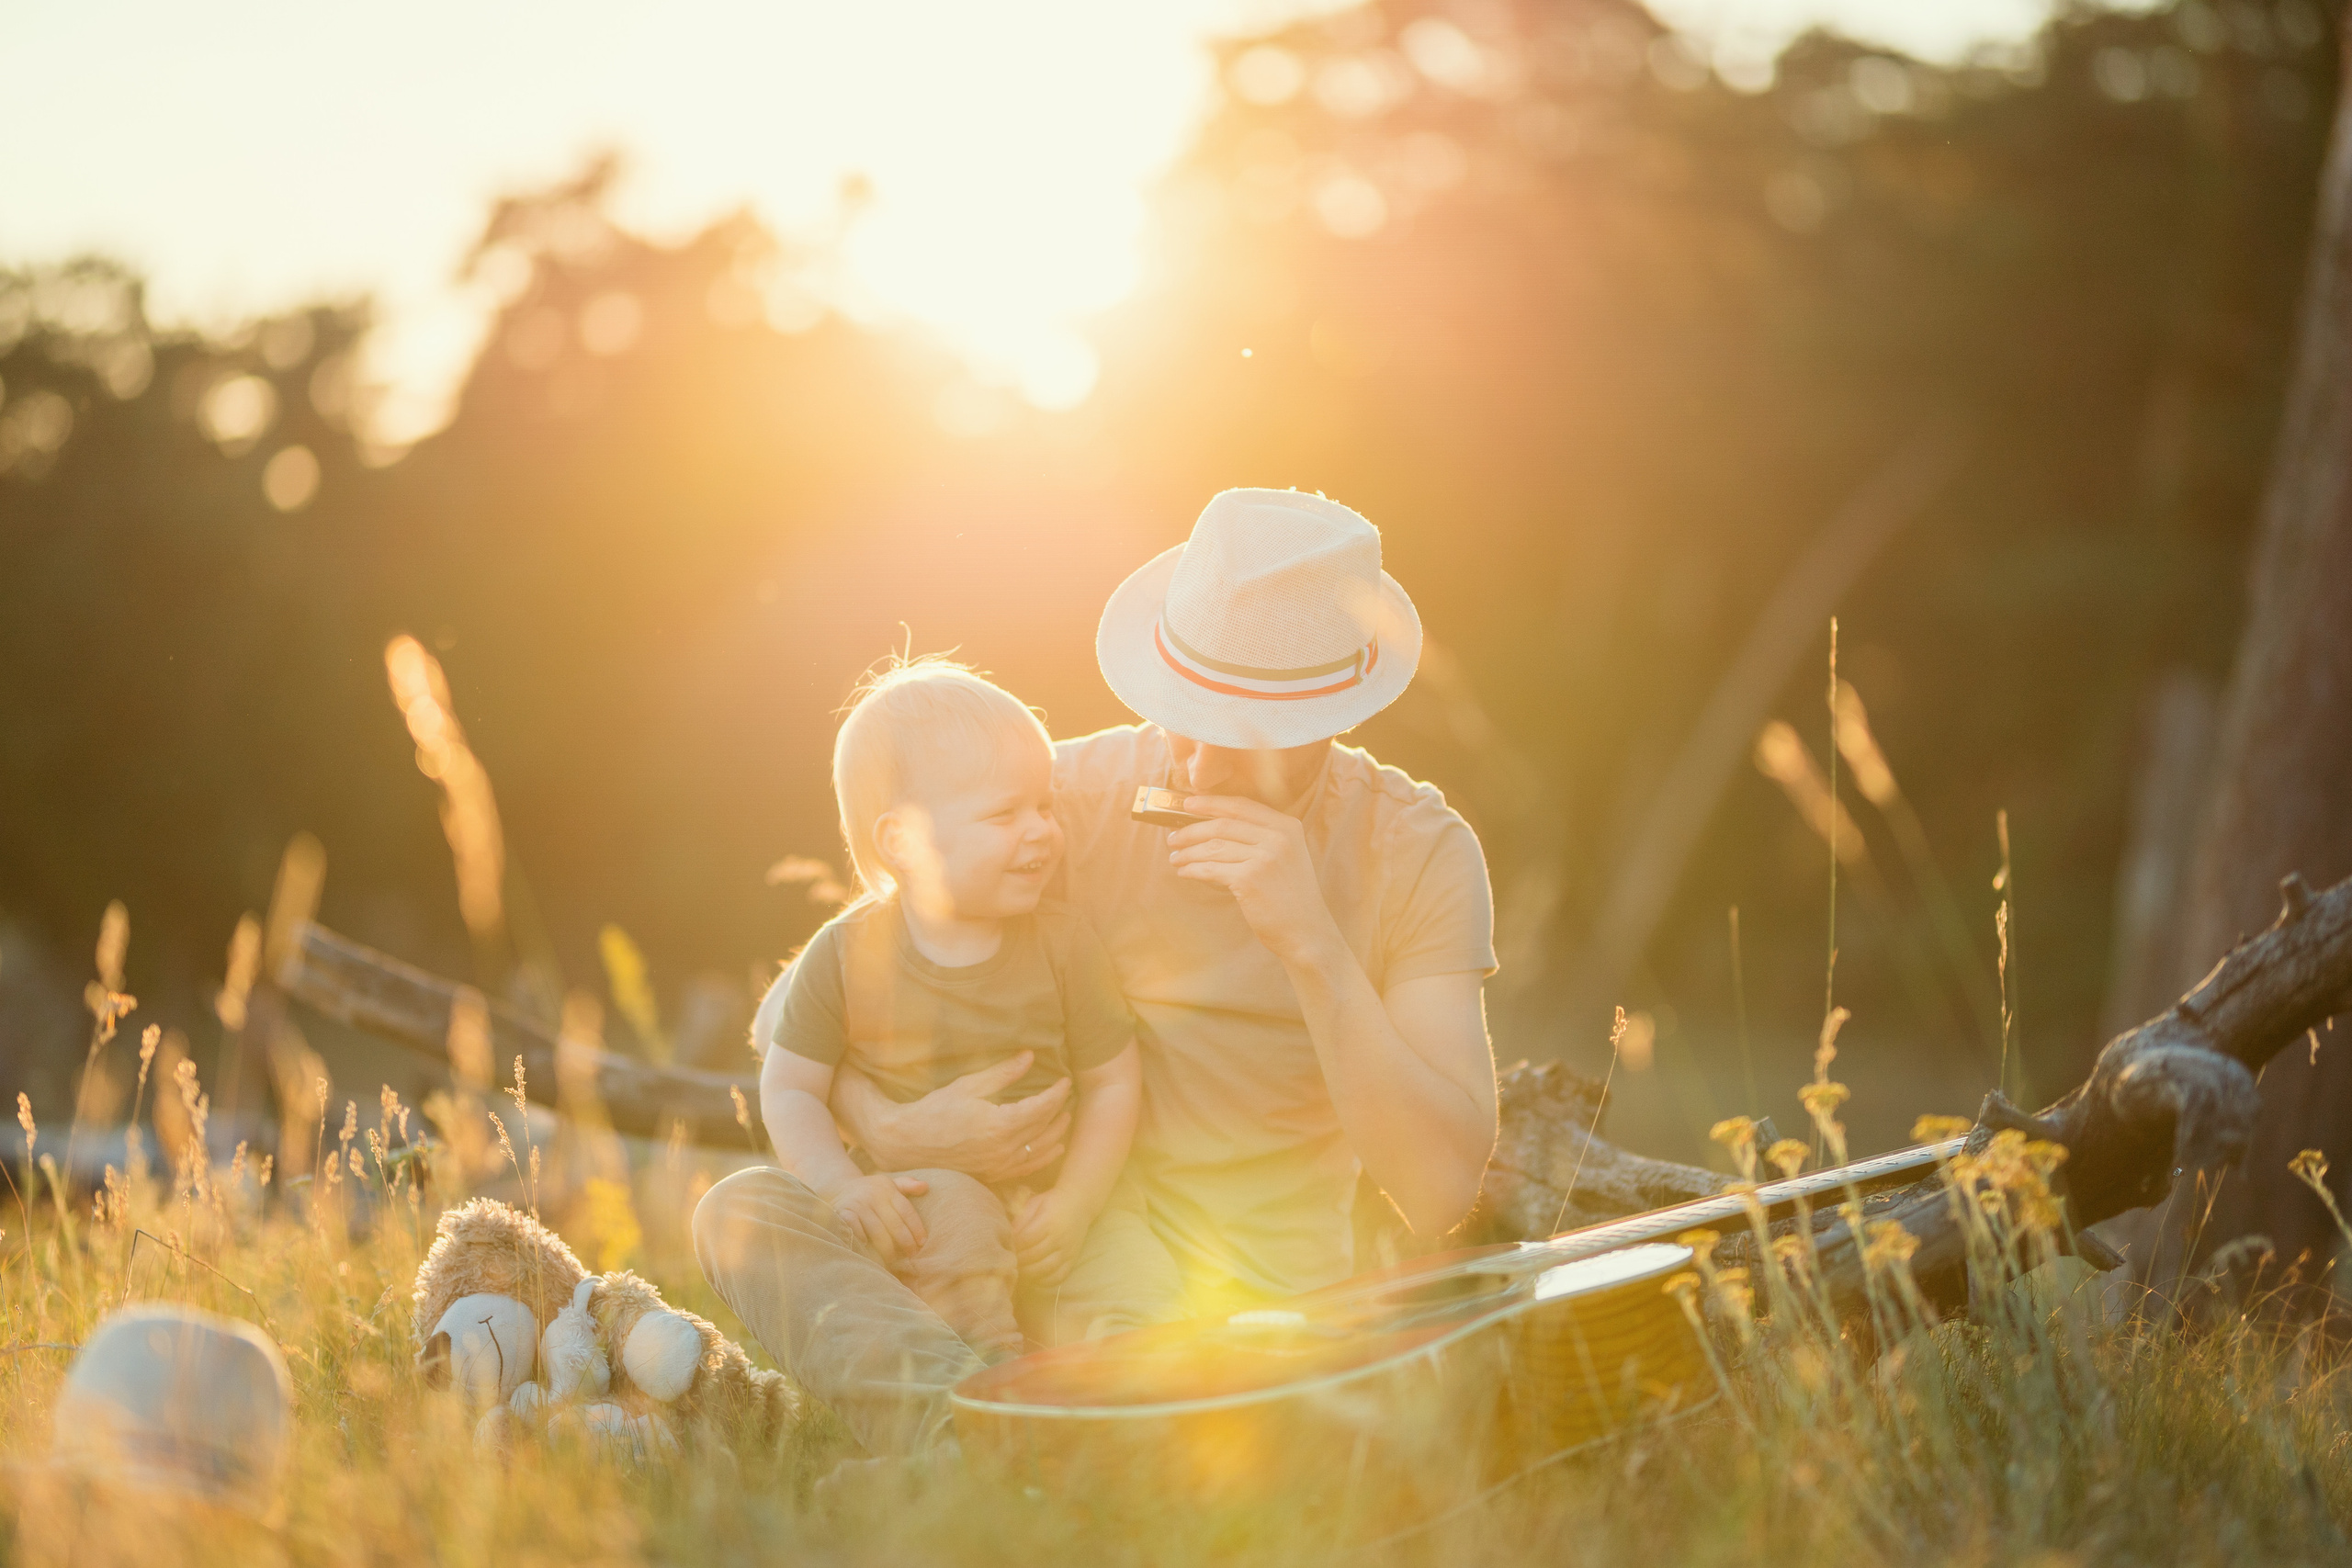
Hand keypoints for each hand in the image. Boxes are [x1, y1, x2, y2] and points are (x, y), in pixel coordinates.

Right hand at [821, 1171, 929, 1263]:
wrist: (837, 1187)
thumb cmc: (870, 1191)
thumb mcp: (888, 1184)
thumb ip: (907, 1185)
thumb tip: (925, 1186)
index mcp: (887, 1189)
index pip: (906, 1210)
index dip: (916, 1227)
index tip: (922, 1243)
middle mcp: (873, 1196)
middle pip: (894, 1222)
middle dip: (905, 1241)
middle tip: (912, 1254)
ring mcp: (858, 1204)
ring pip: (877, 1230)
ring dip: (886, 1247)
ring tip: (893, 1259)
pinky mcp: (843, 1212)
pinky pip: (856, 1230)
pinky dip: (863, 1241)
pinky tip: (870, 1251)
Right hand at [832, 1056, 1071, 1183]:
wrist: (907, 1143)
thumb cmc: (935, 1110)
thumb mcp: (969, 1086)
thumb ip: (1003, 1073)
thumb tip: (1029, 1056)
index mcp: (999, 1125)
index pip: (1042, 1108)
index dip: (1057, 1093)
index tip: (1065, 1081)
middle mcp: (1003, 1150)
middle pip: (1044, 1129)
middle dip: (1059, 1111)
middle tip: (1066, 1096)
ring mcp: (998, 1167)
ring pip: (1040, 1152)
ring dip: (1056, 1135)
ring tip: (1065, 1120)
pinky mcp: (992, 1176)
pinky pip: (1026, 1169)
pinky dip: (1042, 1157)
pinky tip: (1050, 1149)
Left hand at [1010, 1185, 1095, 1286]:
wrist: (1080, 1202)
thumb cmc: (1052, 1202)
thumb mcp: (1035, 1203)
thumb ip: (1021, 1220)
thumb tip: (1008, 1237)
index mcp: (1048, 1222)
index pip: (1025, 1239)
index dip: (1013, 1246)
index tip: (1005, 1248)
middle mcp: (1059, 1238)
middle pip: (1034, 1256)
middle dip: (1018, 1261)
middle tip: (1008, 1263)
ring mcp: (1067, 1250)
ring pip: (1046, 1269)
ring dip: (1029, 1273)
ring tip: (1019, 1270)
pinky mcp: (1073, 1259)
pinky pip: (1060, 1276)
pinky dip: (1046, 1281)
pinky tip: (1035, 1278)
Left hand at [1167, 796, 1344, 964]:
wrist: (1306, 930)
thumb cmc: (1290, 896)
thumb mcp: (1286, 856)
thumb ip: (1261, 837)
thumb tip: (1214, 826)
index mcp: (1287, 826)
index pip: (1241, 806)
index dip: (1211, 803)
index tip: (1188, 804)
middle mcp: (1278, 837)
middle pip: (1223, 824)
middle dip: (1192, 830)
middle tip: (1173, 838)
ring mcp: (1264, 857)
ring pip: (1213, 847)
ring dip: (1188, 852)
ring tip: (1175, 858)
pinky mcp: (1249, 879)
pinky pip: (1210, 868)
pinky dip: (1192, 869)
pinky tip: (1184, 872)